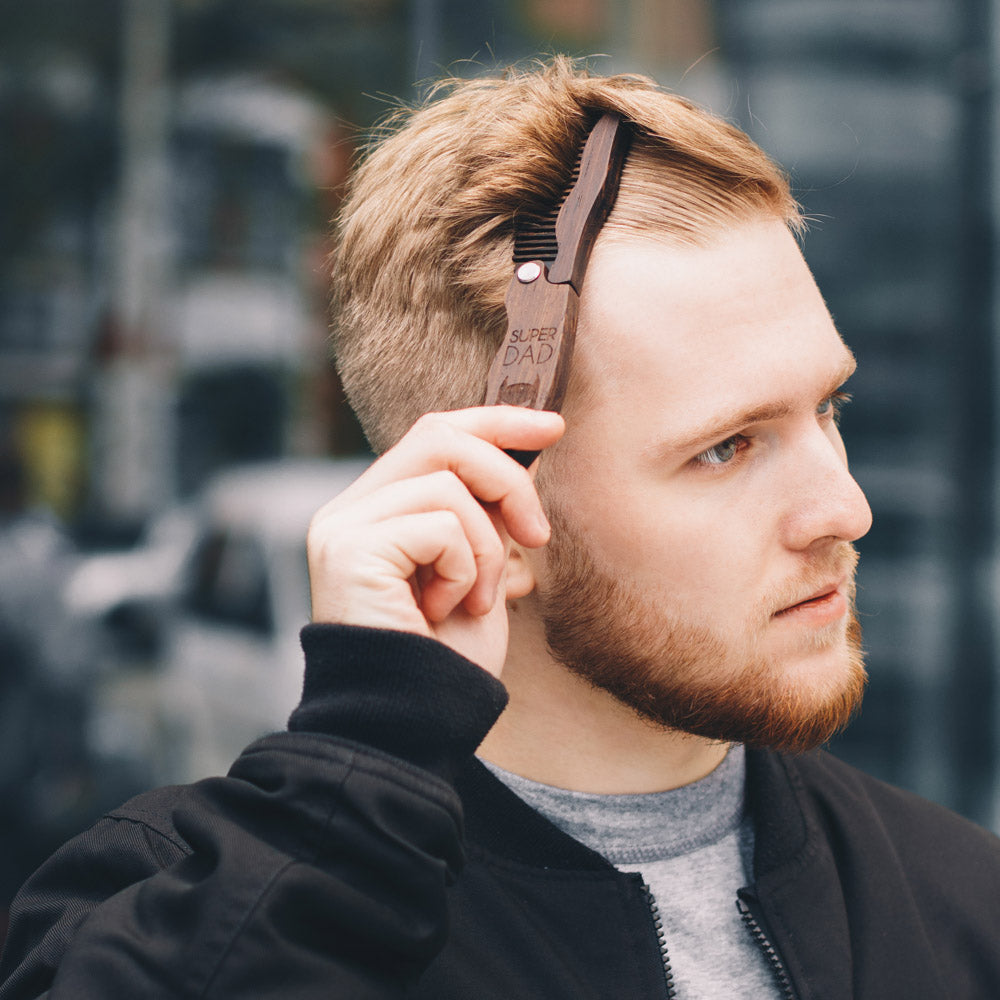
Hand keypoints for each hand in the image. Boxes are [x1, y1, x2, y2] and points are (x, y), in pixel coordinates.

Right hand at [307, 407, 563, 675]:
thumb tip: (527, 451)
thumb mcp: (480, 566)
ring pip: (448, 484)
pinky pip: (438, 524)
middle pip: (438, 436)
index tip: (553, 427)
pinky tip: (444, 610)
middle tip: (537, 535)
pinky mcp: (348, 549)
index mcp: (377, 509)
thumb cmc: (448, 656)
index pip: (433, 433)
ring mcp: (343, 527)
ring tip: (477, 601)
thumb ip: (486, 510)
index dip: (495, 421)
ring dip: (487, 547)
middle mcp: (349, 510)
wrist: (416, 722)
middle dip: (506, 475)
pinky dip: (464, 568)